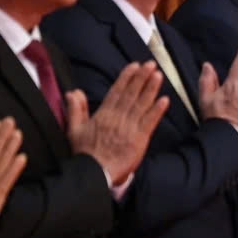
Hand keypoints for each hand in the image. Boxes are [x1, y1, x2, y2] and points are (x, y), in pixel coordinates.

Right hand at [68, 63, 168, 184]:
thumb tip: (73, 92)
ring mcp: (129, 128)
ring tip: (158, 75)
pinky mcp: (140, 139)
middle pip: (131, 94)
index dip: (126, 77)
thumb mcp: (74, 130)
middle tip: (151, 64)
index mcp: (103, 115)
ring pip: (142, 104)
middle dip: (141, 78)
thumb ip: (76, 109)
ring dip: (151, 89)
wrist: (94, 173)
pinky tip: (164, 100)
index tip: (135, 65)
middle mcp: (117, 118)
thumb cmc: (85, 154)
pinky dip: (157, 111)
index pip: (116, 91)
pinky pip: (150, 122)